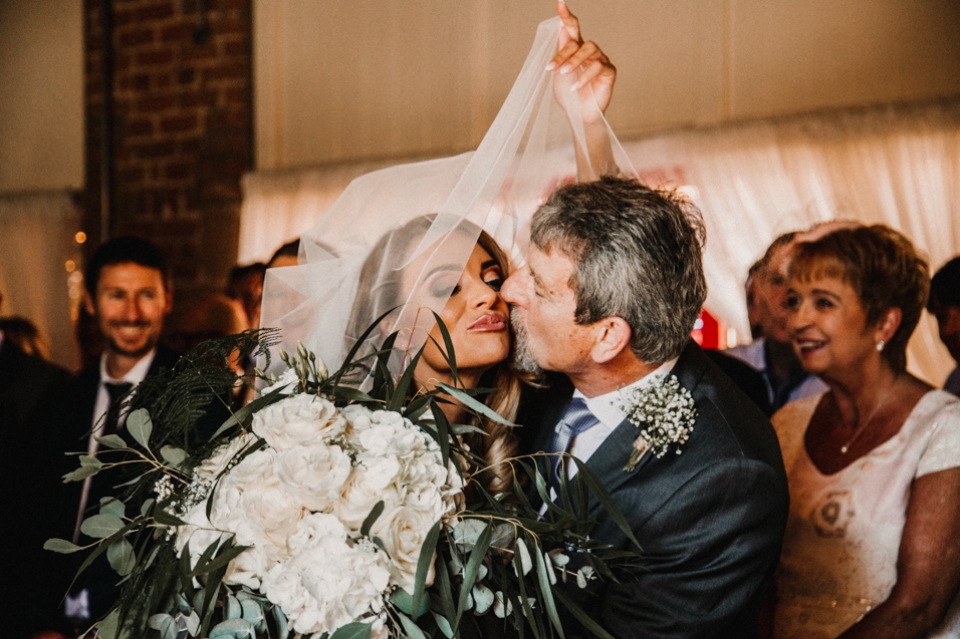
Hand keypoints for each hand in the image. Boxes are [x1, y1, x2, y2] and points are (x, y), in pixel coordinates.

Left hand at [547, 2, 615, 116]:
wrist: (578, 115)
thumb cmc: (568, 96)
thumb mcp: (559, 75)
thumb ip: (561, 53)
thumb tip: (562, 30)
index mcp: (576, 50)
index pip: (572, 29)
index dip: (567, 16)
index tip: (560, 3)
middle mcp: (590, 52)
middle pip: (578, 42)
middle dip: (563, 54)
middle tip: (551, 68)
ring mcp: (601, 60)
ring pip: (589, 50)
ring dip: (574, 61)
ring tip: (564, 74)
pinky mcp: (608, 72)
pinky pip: (598, 66)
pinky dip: (585, 76)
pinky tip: (576, 87)